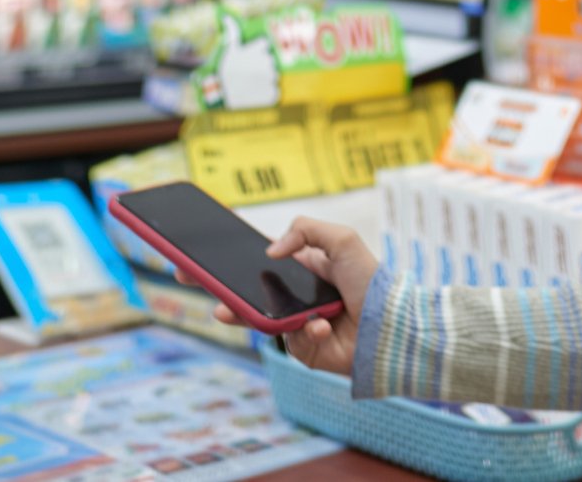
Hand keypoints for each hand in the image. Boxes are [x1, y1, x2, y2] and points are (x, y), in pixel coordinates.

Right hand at [201, 216, 378, 375]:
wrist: (391, 326)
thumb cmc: (370, 281)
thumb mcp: (342, 240)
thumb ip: (305, 231)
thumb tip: (270, 250)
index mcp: (303, 269)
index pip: (259, 262)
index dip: (232, 260)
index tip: (202, 255)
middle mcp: (296, 296)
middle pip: (248, 292)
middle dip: (218, 286)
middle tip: (189, 277)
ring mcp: (297, 324)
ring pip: (258, 319)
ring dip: (241, 314)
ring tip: (224, 311)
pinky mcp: (304, 349)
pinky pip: (290, 341)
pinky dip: (304, 332)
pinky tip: (321, 327)